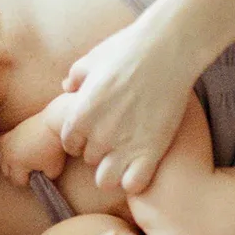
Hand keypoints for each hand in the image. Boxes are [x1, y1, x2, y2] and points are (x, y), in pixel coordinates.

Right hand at [0, 116, 66, 185]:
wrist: (54, 124)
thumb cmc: (54, 147)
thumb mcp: (54, 170)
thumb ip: (45, 178)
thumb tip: (39, 178)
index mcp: (17, 164)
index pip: (18, 181)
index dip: (29, 181)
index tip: (38, 176)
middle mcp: (7, 154)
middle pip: (6, 172)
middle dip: (17, 174)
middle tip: (30, 170)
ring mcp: (7, 142)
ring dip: (8, 163)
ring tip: (21, 162)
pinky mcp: (10, 132)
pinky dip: (2, 149)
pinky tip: (11, 151)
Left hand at [61, 21, 196, 193]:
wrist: (168, 49)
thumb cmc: (128, 49)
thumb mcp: (92, 59)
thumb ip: (75, 77)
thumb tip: (67, 87)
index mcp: (79, 115)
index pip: (69, 143)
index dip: (81, 137)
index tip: (96, 129)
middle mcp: (98, 135)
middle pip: (89, 159)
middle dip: (100, 150)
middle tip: (118, 135)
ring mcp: (124, 146)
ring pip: (106, 179)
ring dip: (114, 169)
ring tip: (128, 154)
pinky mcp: (151, 151)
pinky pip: (133, 185)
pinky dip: (134, 180)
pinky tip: (142, 163)